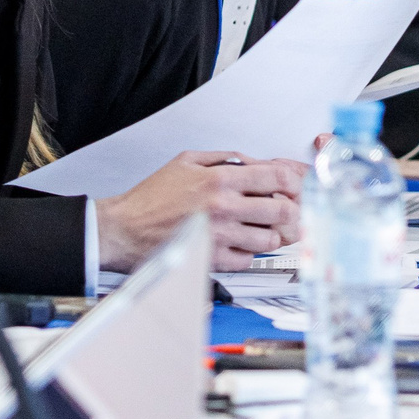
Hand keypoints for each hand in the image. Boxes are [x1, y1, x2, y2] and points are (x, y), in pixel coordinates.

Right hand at [99, 150, 307, 272]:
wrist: (124, 229)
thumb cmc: (151, 197)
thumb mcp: (187, 161)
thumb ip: (224, 158)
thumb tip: (254, 162)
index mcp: (219, 180)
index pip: (276, 178)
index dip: (292, 181)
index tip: (294, 185)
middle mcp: (223, 208)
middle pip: (281, 210)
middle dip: (289, 209)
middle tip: (285, 210)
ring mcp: (220, 237)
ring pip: (270, 239)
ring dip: (271, 234)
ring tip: (261, 228)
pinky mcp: (212, 260)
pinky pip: (248, 260)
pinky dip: (249, 253)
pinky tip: (241, 244)